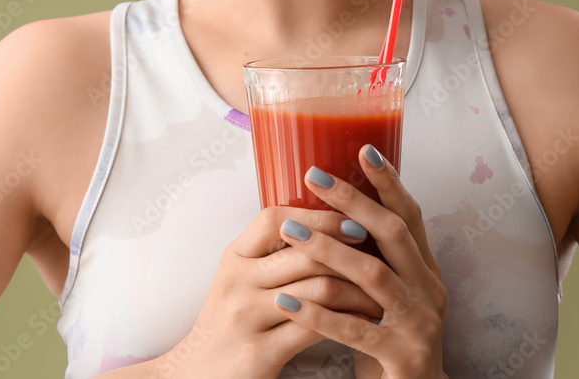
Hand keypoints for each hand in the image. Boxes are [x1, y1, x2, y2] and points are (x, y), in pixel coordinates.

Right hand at [155, 205, 383, 378]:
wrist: (197, 372)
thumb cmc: (228, 322)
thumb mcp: (239, 278)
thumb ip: (271, 254)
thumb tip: (325, 224)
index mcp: (233, 258)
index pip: (274, 219)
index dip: (316, 215)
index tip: (351, 216)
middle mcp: (236, 283)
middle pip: (304, 253)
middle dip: (349, 251)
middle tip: (380, 251)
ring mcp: (246, 318)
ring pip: (317, 289)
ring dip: (357, 288)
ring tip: (381, 287)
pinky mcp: (260, 352)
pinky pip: (316, 328)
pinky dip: (348, 319)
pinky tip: (365, 317)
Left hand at [273, 144, 448, 378]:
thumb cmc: (389, 340)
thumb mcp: (384, 294)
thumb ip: (370, 257)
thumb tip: (333, 211)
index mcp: (424, 271)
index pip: (409, 216)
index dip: (387, 182)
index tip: (362, 148)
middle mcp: (429, 290)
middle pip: (392, 235)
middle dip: (352, 201)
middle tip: (312, 176)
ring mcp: (420, 324)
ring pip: (372, 276)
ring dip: (327, 250)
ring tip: (289, 230)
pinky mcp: (403, 356)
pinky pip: (356, 330)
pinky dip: (319, 313)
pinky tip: (288, 300)